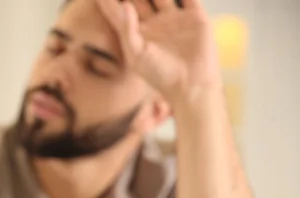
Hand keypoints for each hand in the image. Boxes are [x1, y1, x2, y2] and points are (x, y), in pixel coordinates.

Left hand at [97, 0, 221, 102]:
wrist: (190, 86)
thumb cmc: (159, 75)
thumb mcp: (137, 55)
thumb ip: (127, 30)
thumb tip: (123, 5)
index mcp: (136, 32)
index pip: (117, 10)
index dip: (108, 0)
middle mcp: (154, 22)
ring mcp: (174, 18)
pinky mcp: (194, 16)